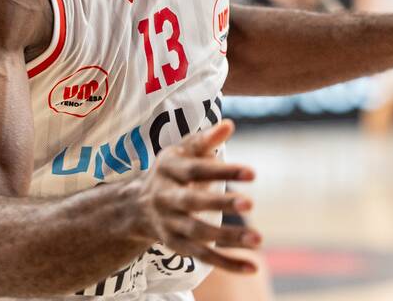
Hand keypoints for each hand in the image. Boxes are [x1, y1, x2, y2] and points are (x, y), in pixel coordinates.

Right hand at [135, 119, 261, 273]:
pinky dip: (227, 263)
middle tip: (250, 204)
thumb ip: (206, 140)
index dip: (223, 171)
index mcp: (169, 169)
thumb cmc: (170, 170)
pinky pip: (203, 257)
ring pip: (198, 234)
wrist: (134, 206)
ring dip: (227, 238)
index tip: (252, 174)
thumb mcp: (182, 150)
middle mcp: (165, 198)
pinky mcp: (177, 246)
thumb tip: (229, 125)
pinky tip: (253, 266)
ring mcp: (170, 224)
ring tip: (258, 239)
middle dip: (220, 204)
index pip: (197, 169)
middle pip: (193, 203)